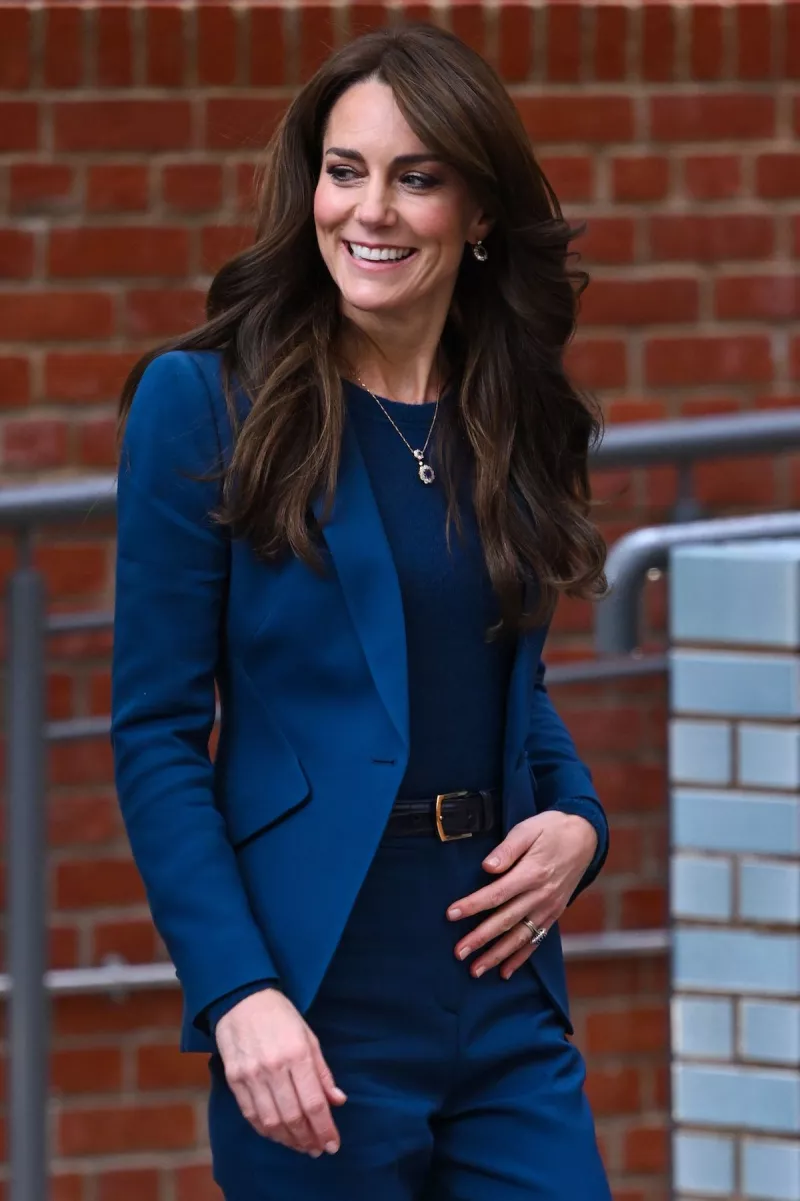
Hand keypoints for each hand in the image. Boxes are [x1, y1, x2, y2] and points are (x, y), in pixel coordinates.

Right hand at [215, 988, 346, 1155]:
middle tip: (318, 1149)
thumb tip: (337, 1101)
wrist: (241, 999)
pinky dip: (266, 1131)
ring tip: (301, 1146)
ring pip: (272, 1122)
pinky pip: (251, 1115)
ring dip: (289, 1140)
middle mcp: (274, 1068)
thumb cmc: (281, 1016)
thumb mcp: (309, 1037)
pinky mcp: (234, 1080)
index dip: (325, 1129)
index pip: (314, 1103)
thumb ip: (322, 1072)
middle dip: (309, 1139)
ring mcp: (251, 1075)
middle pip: (294, 1117)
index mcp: (298, 1054)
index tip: (333, 1144)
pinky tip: (278, 1134)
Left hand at [446, 811, 596, 980]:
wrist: (585, 837)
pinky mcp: (553, 914)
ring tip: (476, 970)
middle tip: (458, 953)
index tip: (451, 914)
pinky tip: (505, 971)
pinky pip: (536, 940)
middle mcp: (541, 895)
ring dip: (497, 955)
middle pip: (506, 921)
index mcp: (532, 873)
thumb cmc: (551, 829)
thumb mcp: (528, 829)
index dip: (473, 905)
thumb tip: (488, 866)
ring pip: (520, 937)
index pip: (497, 893)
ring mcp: (549, 908)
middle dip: (481, 939)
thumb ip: (508, 849)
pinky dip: (521, 957)